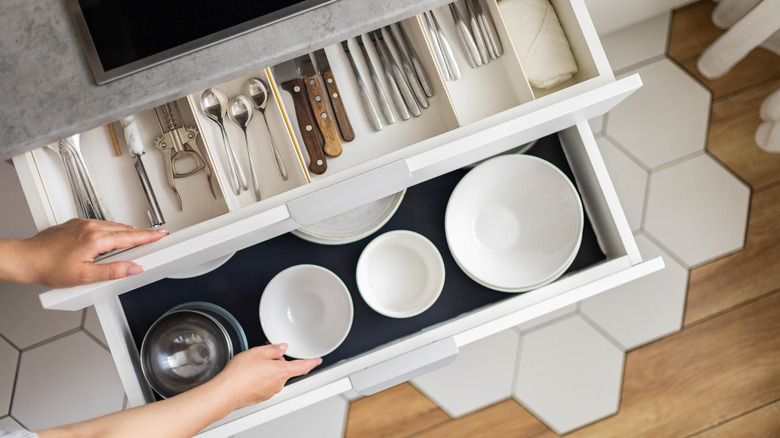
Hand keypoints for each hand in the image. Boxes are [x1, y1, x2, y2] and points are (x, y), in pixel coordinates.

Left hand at [15, 218, 168, 287]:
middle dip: (141, 233)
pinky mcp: (75, 223)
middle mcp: (90, 227)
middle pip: (124, 229)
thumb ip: (113, 271)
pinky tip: (111, 237)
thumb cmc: (49, 268)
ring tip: (136, 238)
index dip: (149, 236)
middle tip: (155, 236)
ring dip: (126, 231)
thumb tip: (133, 268)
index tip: (161, 234)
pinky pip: (100, 223)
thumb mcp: (85, 276)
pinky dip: (111, 229)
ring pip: (112, 225)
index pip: (130, 237)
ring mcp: (82, 223)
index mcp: (96, 239)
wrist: (26, 259)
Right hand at [213, 344, 321, 409]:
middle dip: (276, 362)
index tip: (318, 360)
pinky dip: (259, 379)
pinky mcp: (260, 397)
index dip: (312, 362)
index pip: (303, 366)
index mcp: (282, 371)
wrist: (227, 391)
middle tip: (263, 355)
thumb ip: (274, 349)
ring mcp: (269, 392)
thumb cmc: (241, 373)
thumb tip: (282, 347)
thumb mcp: (259, 352)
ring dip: (266, 370)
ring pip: (273, 377)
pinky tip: (248, 375)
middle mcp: (278, 384)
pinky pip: (264, 384)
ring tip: (251, 366)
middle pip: (284, 369)